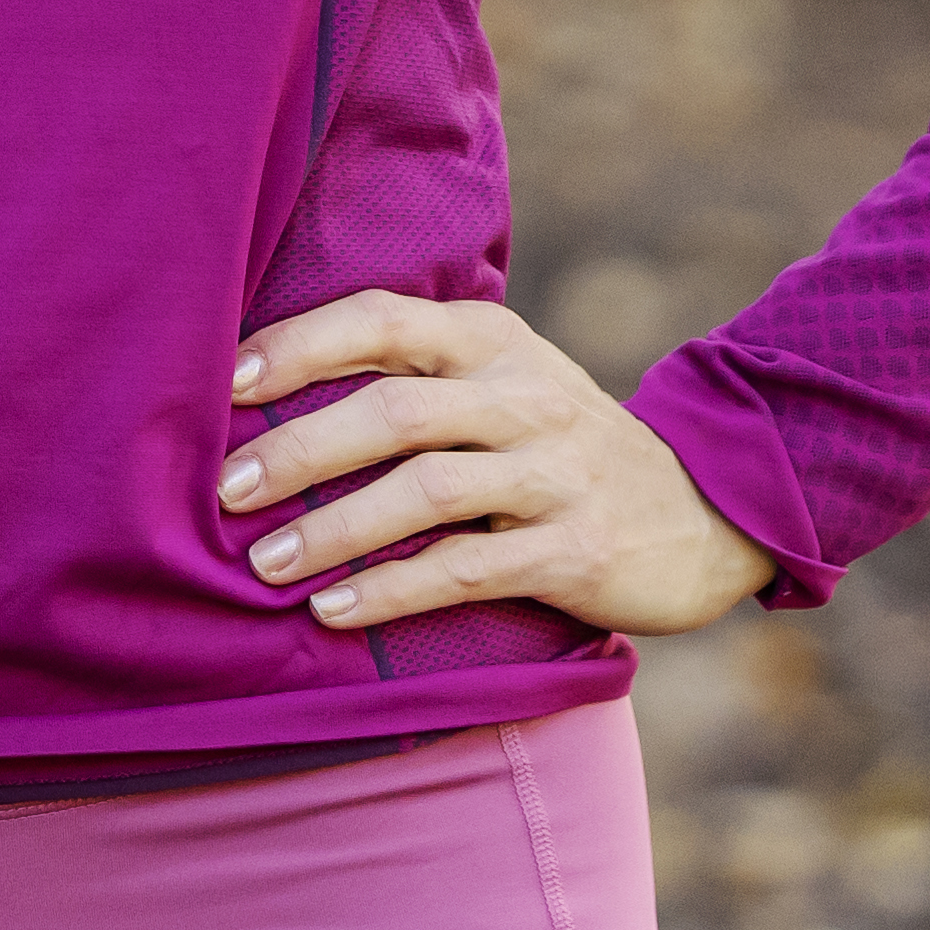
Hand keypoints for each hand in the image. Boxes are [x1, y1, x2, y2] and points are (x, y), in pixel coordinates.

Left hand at [217, 292, 779, 636]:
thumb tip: (263, 385)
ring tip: (265, 563)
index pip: (382, 319)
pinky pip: (467, 570)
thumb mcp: (501, 383)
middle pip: (395, 408)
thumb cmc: (558, 447)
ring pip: (426, 491)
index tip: (224, 384)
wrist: (705, 513)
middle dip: (300, 447)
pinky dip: (392, 591)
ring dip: (334, 529)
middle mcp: (523, 395)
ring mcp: (553, 473)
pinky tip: (334, 610)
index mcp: (492, 340)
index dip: (298, 346)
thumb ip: (412, 373)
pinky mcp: (575, 549)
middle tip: (226, 489)